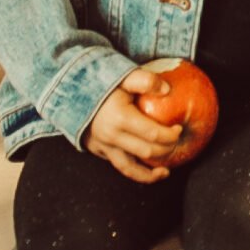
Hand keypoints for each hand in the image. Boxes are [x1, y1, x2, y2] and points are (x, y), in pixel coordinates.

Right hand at [85, 69, 187, 183]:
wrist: (70, 90)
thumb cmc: (101, 81)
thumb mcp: (124, 75)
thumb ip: (146, 80)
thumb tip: (167, 90)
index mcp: (120, 118)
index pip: (152, 134)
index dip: (169, 135)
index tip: (179, 129)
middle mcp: (111, 136)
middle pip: (146, 152)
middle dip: (166, 150)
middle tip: (177, 143)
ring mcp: (102, 146)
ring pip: (129, 169)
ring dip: (149, 174)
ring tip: (165, 172)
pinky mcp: (96, 150)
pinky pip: (118, 165)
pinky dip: (134, 170)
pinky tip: (145, 168)